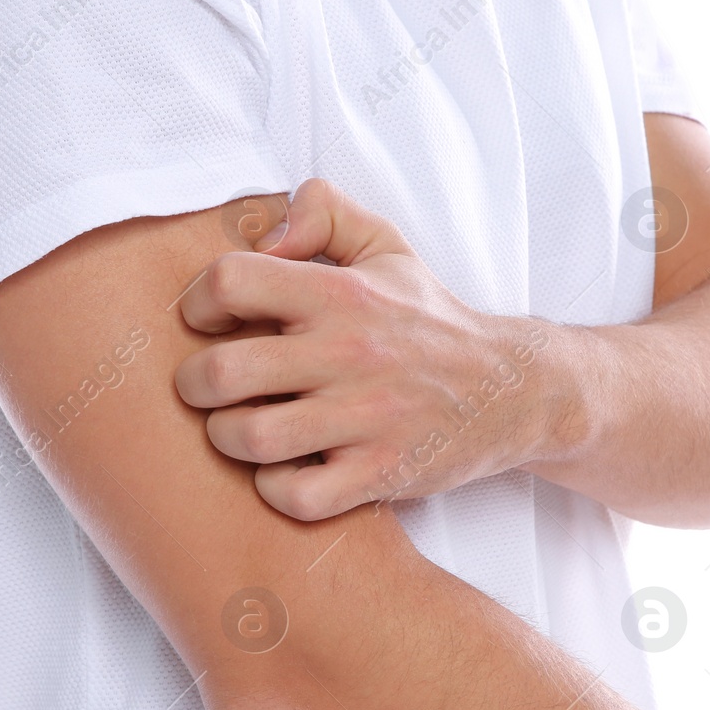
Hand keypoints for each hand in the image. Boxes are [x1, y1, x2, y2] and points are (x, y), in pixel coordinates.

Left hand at [175, 179, 562, 519]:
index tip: (211, 323)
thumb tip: (266, 236)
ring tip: (243, 429)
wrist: (515, 390)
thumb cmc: (431, 320)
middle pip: (221, 372)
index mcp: (343, 292)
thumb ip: (323, 213)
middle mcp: (351, 352)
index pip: (231, 281)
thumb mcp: (387, 246)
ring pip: (249, 438)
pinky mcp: (382, 473)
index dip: (200, 303)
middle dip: (195, 383)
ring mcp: (367, 418)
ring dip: (229, 438)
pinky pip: (296, 495)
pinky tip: (285, 471)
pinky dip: (276, 489)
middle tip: (209, 387)